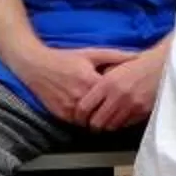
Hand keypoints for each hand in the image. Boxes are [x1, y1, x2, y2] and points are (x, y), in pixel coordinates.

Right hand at [13, 45, 134, 125]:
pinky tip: (92, 115)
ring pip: (91, 120)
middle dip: (113, 111)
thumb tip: (138, 56)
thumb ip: (116, 56)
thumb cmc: (66, 58)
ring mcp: (69, 107)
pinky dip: (85, 120)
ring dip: (99, 118)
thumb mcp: (92, 53)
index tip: (131, 97)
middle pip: (103, 111)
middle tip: (123, 111)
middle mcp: (79, 96)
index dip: (124, 97)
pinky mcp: (60, 114)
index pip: (113, 96)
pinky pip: (78, 122)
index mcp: (90, 81)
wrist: (36, 66)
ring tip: (109, 115)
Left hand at [74, 43, 167, 132]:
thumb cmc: (137, 65)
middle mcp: (118, 95)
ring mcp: (131, 105)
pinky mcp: (142, 111)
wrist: (162, 65)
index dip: (79, 116)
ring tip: (105, 122)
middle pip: (96, 121)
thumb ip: (100, 81)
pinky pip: (125, 124)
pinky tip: (119, 118)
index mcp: (108, 83)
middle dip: (91, 125)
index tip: (79, 118)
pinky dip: (120, 124)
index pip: (84, 107)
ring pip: (110, 126)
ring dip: (105, 126)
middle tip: (90, 124)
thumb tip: (87, 95)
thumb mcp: (114, 67)